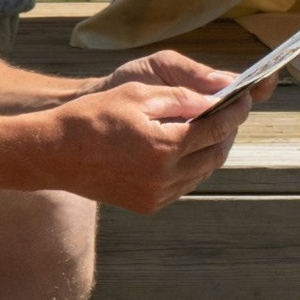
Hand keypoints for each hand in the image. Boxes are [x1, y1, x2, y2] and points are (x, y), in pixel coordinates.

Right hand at [38, 70, 251, 209]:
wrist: (54, 153)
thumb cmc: (93, 116)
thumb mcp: (138, 94)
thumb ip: (182, 98)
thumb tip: (216, 99)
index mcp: (165, 146)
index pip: (216, 128)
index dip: (234, 112)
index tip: (244, 99)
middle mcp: (165, 176)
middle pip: (214, 154)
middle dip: (227, 132)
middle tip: (231, 113)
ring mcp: (156, 194)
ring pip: (201, 173)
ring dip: (211, 151)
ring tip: (211, 130)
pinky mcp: (147, 204)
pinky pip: (182, 185)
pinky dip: (191, 167)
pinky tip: (187, 150)